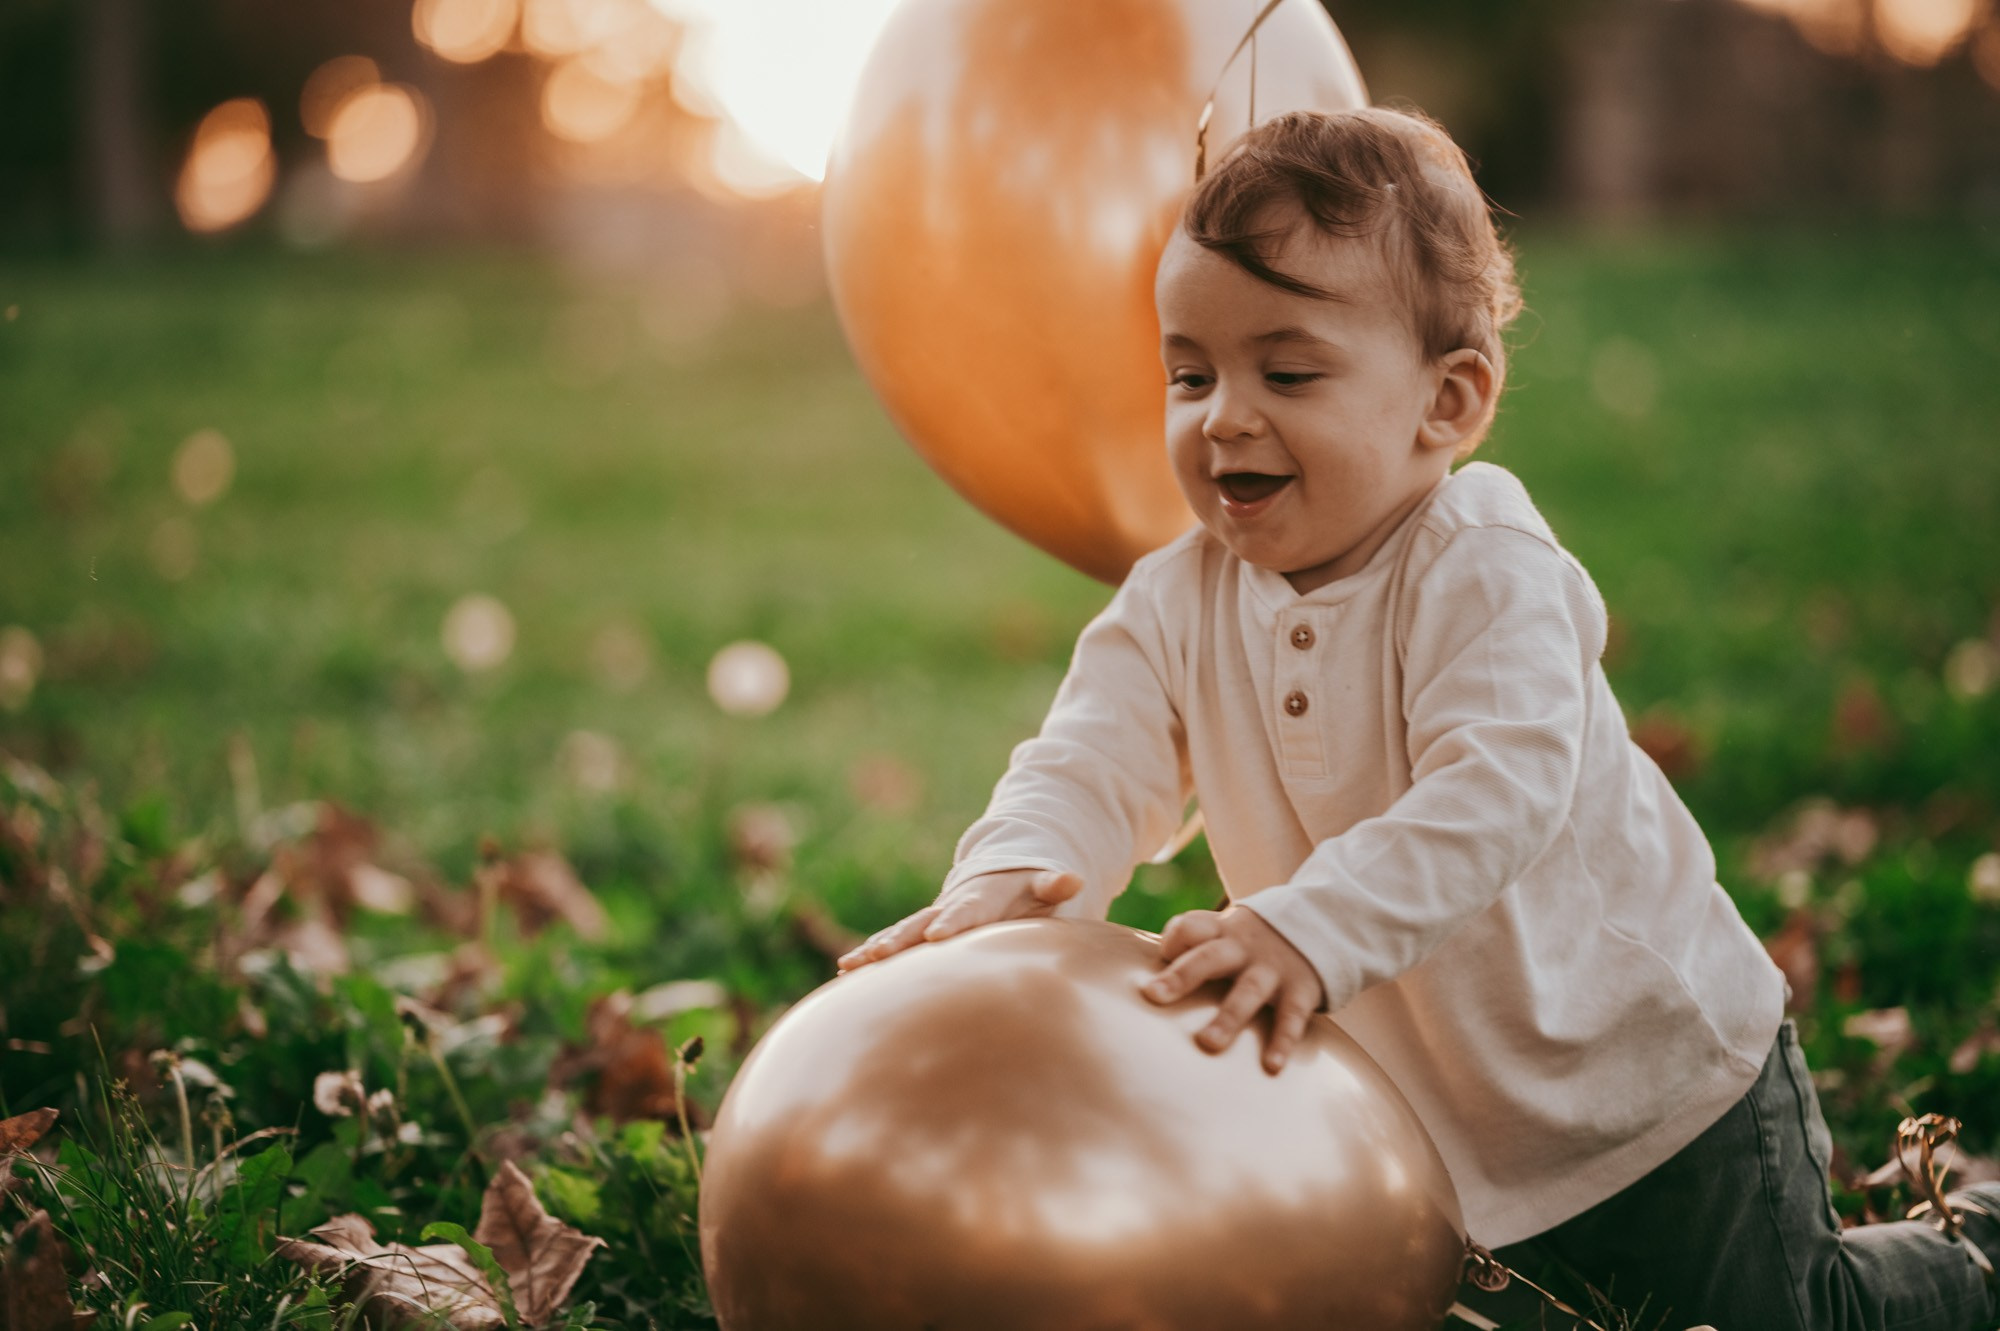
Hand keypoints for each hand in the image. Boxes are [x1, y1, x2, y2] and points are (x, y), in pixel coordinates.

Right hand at [835, 867, 1082, 972]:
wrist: (1000, 877)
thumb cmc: (1026, 890)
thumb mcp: (1042, 885)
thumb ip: (1052, 884)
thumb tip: (1072, 878)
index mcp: (979, 899)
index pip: (966, 912)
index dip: (952, 923)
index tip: (936, 936)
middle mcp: (947, 909)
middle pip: (919, 925)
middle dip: (898, 940)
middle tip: (877, 954)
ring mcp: (930, 922)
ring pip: (899, 936)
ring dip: (876, 950)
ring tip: (849, 964)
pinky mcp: (920, 936)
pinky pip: (893, 947)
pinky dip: (870, 958)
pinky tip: (844, 976)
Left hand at [1139, 905, 1324, 1074]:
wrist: (1325, 923)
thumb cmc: (1256, 940)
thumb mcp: (1229, 930)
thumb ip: (1194, 946)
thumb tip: (1152, 979)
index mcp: (1222, 932)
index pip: (1191, 927)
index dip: (1174, 940)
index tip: (1160, 957)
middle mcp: (1244, 948)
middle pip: (1209, 957)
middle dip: (1182, 975)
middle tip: (1154, 996)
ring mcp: (1273, 968)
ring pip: (1247, 991)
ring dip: (1228, 1018)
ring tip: (1208, 1044)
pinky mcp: (1301, 989)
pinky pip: (1291, 1017)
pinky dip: (1282, 1041)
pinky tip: (1271, 1066)